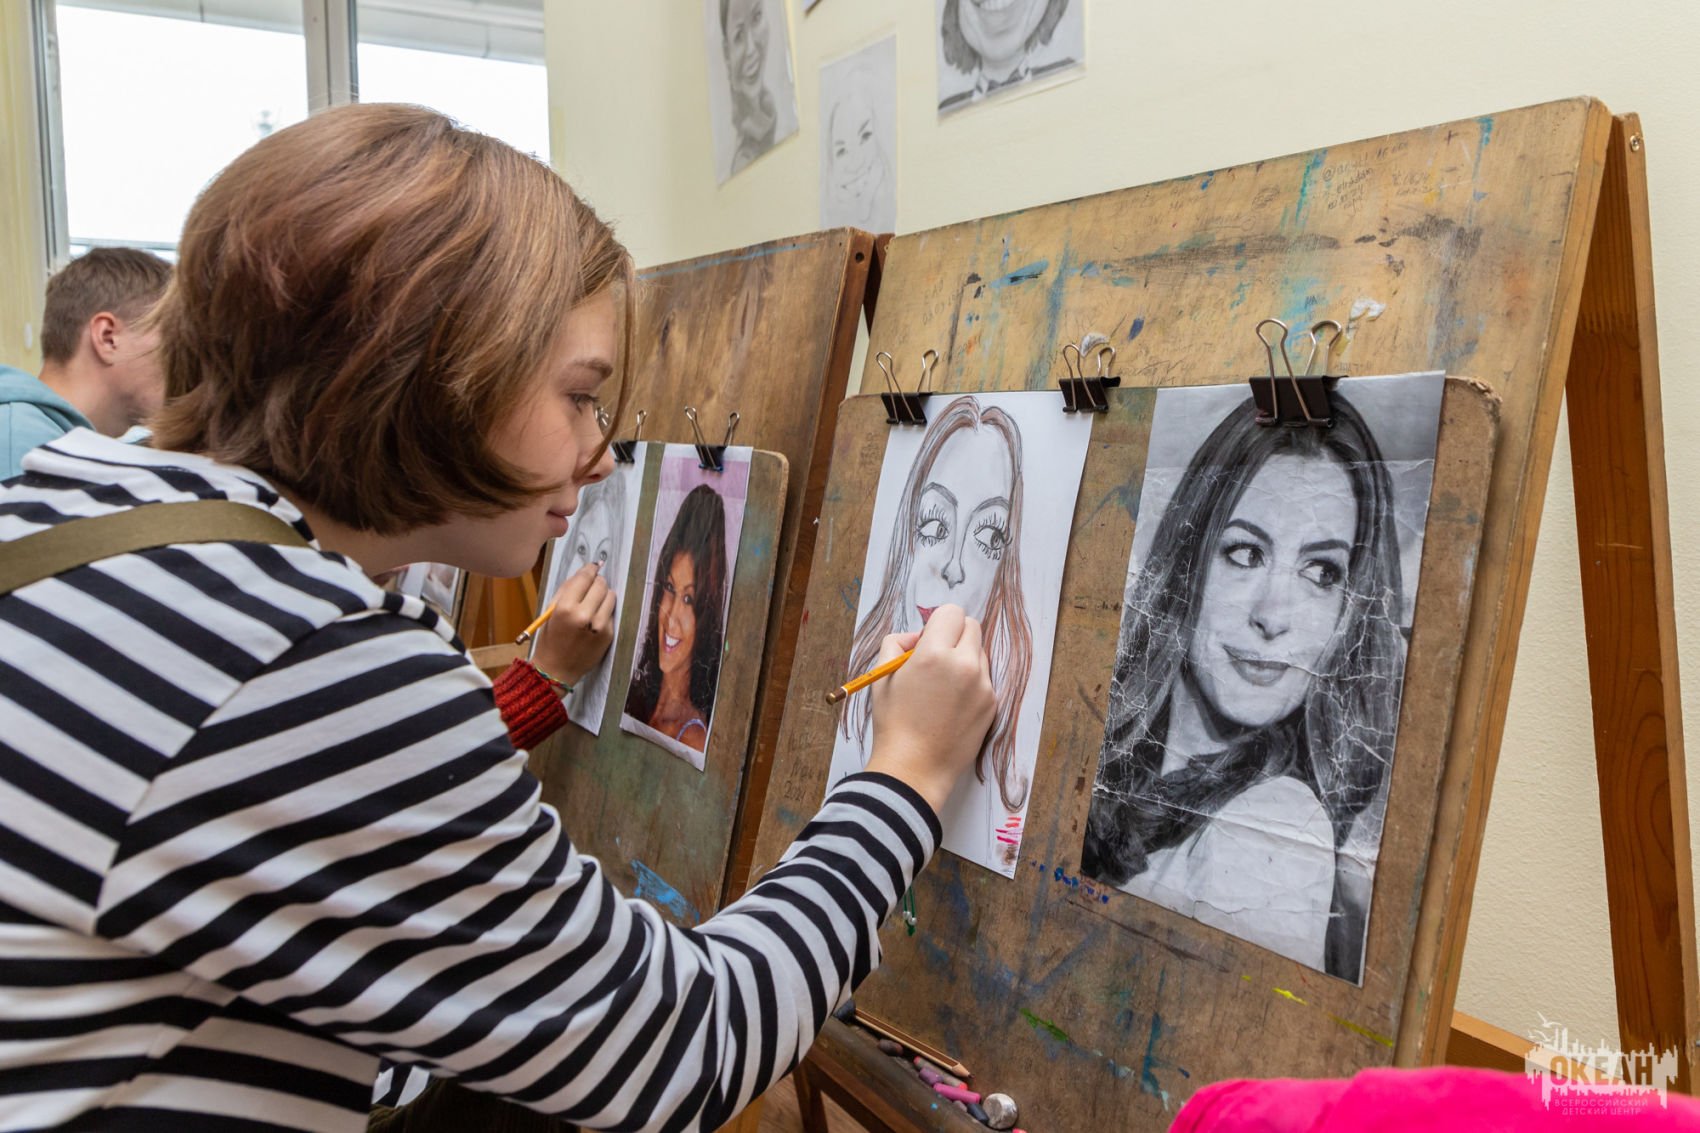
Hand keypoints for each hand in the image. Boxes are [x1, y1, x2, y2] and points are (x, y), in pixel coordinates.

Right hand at [532, 563, 615, 686]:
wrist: (556, 669)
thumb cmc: (550, 638)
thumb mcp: (551, 611)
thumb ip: (566, 590)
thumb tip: (584, 573)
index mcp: (566, 608)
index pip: (585, 578)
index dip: (590, 569)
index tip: (593, 567)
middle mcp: (584, 615)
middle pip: (601, 585)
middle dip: (597, 582)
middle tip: (592, 585)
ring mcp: (599, 626)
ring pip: (611, 596)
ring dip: (604, 595)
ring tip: (593, 602)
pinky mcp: (608, 634)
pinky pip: (611, 613)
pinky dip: (604, 611)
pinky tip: (594, 617)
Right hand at [862, 605, 995, 814]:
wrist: (914, 768)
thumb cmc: (894, 723)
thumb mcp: (882, 676)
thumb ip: (897, 643)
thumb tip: (917, 636)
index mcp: (933, 654)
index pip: (952, 613)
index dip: (938, 622)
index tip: (929, 638)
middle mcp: (964, 665)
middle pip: (972, 627)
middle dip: (954, 635)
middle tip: (936, 657)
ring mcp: (983, 685)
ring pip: (980, 653)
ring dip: (964, 658)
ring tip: (942, 686)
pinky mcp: (992, 704)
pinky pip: (985, 679)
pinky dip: (971, 682)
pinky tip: (952, 704)